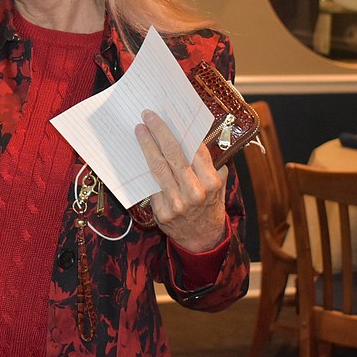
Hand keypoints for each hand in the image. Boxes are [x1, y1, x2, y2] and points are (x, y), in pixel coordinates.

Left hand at [134, 110, 226, 251]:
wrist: (202, 241)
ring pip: (158, 168)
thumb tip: (197, 140)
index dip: (182, 132)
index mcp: (211, 183)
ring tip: (140, 130)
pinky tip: (137, 155)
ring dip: (147, 146)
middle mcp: (194, 192)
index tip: (170, 118)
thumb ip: (211, 167)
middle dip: (160, 132)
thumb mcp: (219, 188)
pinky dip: (143, 168)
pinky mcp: (162, 212)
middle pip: (173, 155)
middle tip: (148, 116)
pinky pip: (151, 185)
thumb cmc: (209, 209)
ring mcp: (177, 203)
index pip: (196, 151)